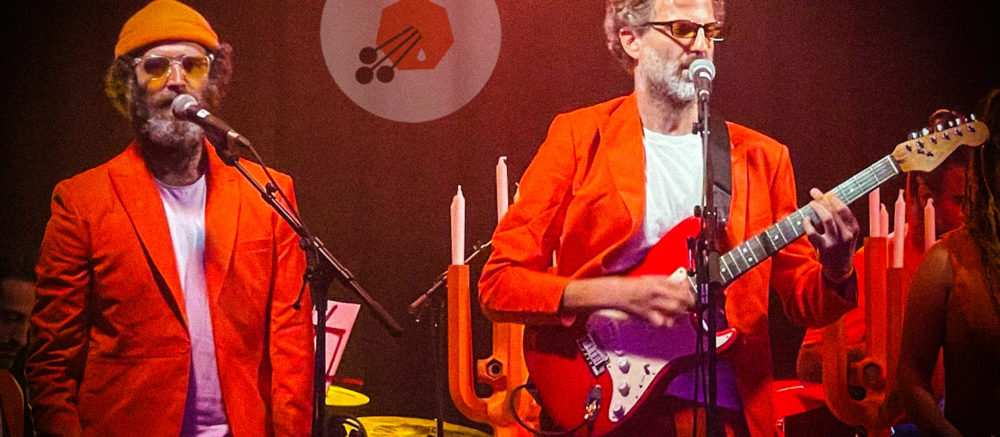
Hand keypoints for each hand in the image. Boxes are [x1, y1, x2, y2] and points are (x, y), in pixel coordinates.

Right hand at [562, 268, 694, 327]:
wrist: (610, 293)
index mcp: (656, 282)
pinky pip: (661, 322)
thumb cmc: (625, 285)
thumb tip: (678, 283)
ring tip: (678, 313)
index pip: (680, 287)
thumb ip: (664, 281)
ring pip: (673, 313)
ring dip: (678, 313)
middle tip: (690, 305)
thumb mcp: (647, 278)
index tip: (692, 294)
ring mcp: (651, 305)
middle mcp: (655, 293)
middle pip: (680, 301)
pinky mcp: (645, 316)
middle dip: (688, 304)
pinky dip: (665, 322)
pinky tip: (664, 320)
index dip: (690, 292)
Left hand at [802, 188, 858, 282]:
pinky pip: (812, 232)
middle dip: (823, 199)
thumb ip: (838, 218)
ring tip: (811, 203)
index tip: (826, 193)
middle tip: (814, 192)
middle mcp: (846, 235)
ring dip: (817, 208)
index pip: (844, 209)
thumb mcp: (847, 232)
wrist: (840, 268)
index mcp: (854, 228)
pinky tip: (806, 219)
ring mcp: (835, 242)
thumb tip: (825, 197)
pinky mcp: (823, 248)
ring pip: (825, 219)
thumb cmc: (841, 245)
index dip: (833, 199)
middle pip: (834, 211)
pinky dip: (807, 223)